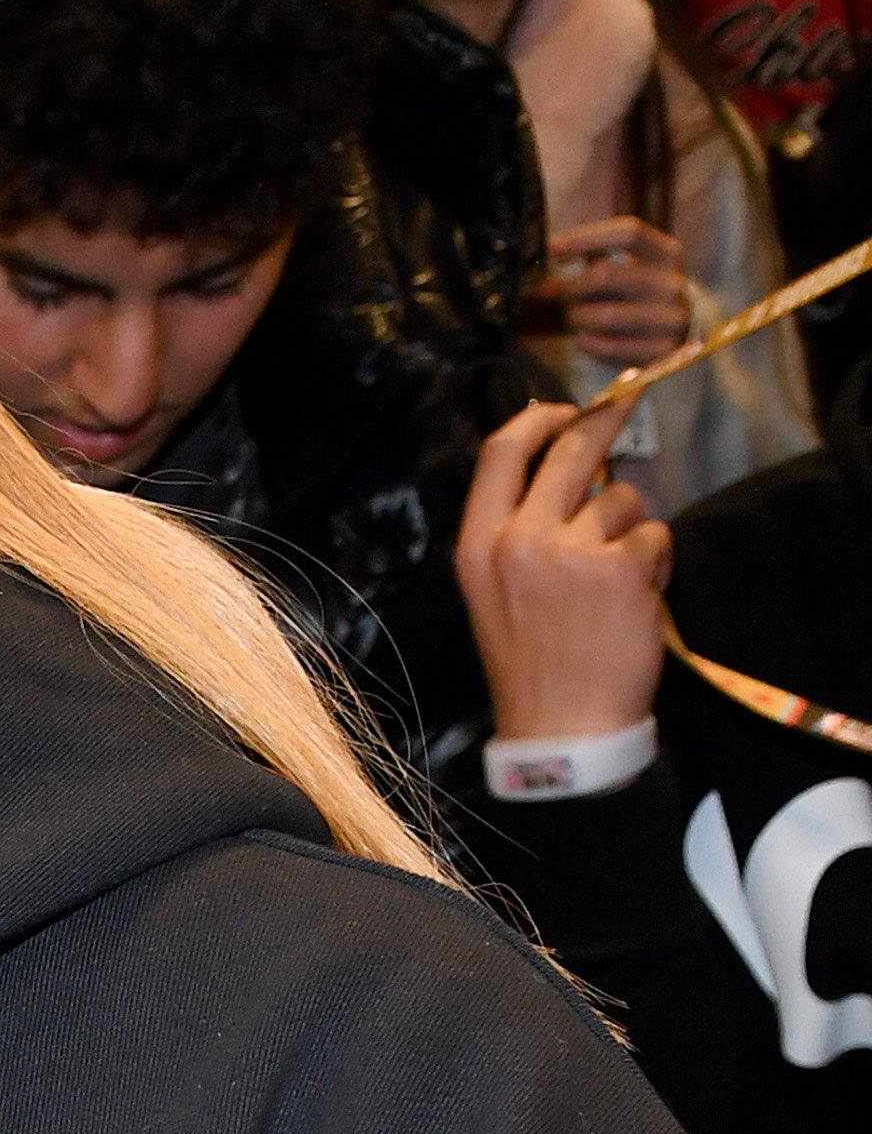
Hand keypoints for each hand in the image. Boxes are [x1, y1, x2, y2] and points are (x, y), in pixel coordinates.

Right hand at [456, 386, 668, 747]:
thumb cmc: (532, 667)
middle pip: (569, 451)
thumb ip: (517, 533)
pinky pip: (654, 535)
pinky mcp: (620, 569)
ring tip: (618, 581)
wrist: (561, 734)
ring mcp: (571, 553)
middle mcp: (518, 541)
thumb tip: (562, 466)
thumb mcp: (495, 595)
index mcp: (478, 548)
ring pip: (621, 499)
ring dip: (631, 528)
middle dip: (605, 420)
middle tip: (628, 399)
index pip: (500, 452)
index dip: (537, 418)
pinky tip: (636, 601)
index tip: (564, 408)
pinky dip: (656, 563)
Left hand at [530, 206, 691, 369]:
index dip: (586, 238)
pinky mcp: (659, 353)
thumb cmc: (640, 293)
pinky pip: (606, 346)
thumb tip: (545, 259)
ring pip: (602, 315)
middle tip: (561, 295)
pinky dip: (586, 342)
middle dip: (573, 286)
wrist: (683, 331)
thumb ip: (594, 257)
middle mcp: (672, 284)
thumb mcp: (631, 266)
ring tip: (575, 317)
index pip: (628, 233)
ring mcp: (669, 320)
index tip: (553, 248)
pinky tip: (585, 337)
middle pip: (606, 274)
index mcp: (667, 253)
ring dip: (576, 317)